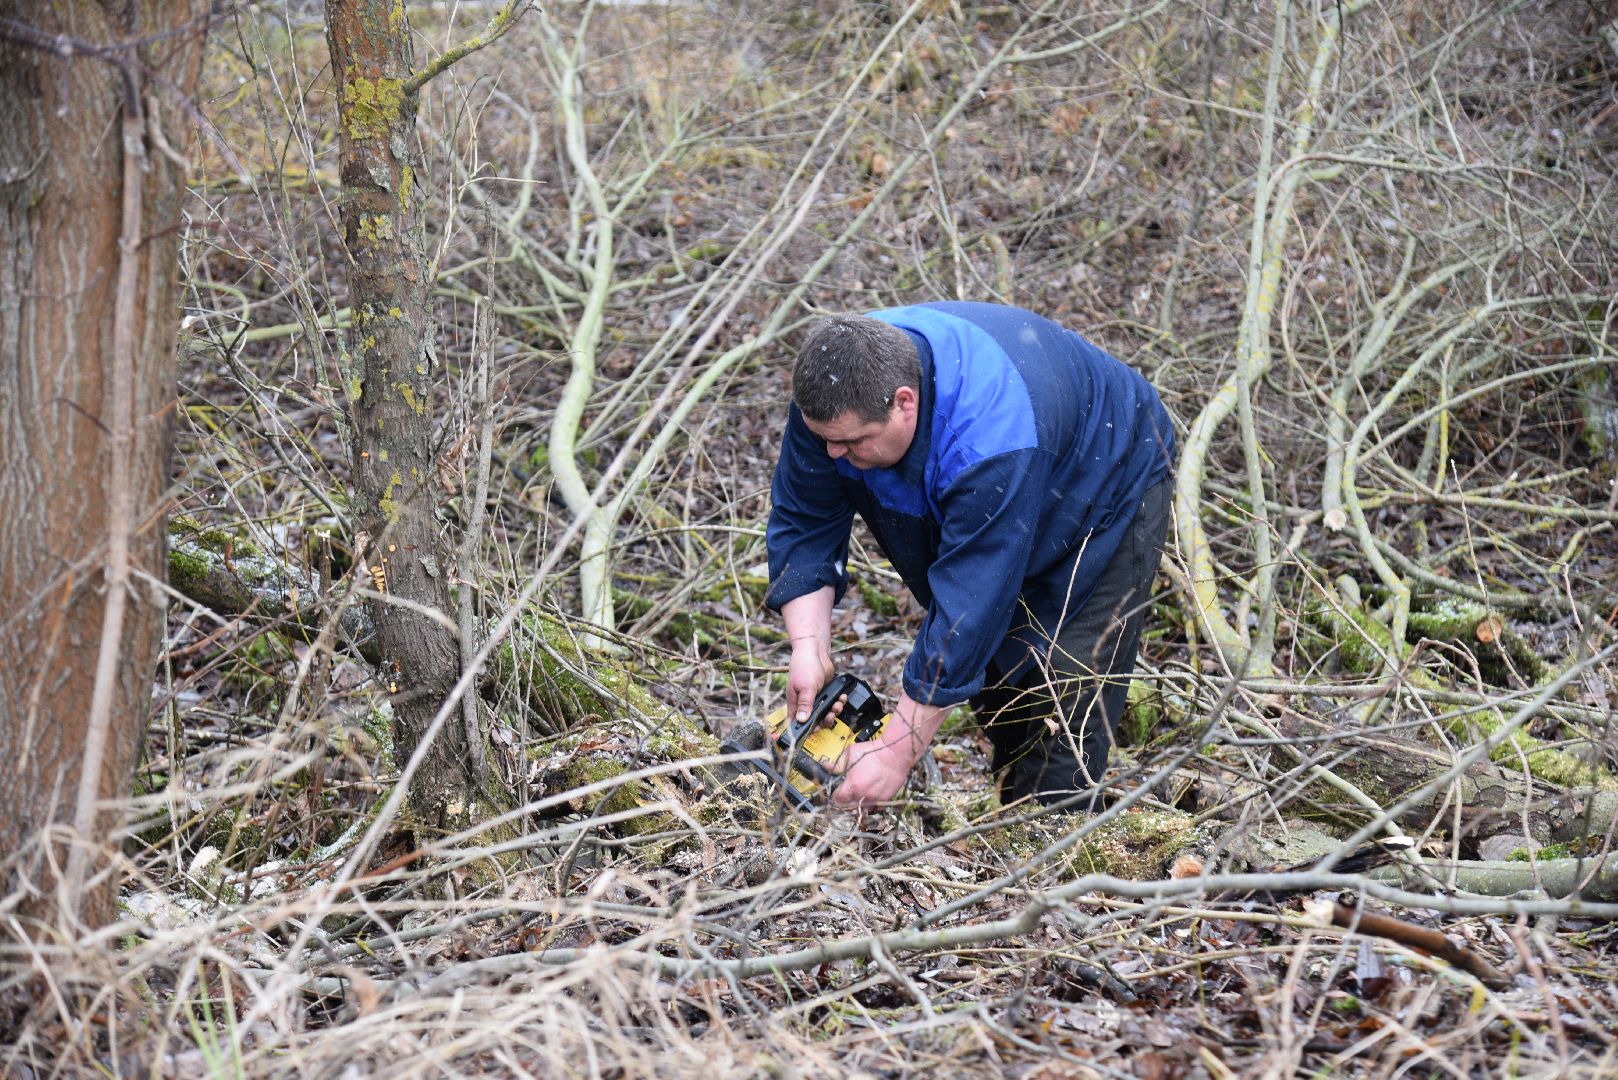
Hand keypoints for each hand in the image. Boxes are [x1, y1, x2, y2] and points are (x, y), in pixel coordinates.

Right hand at [781, 586, 835, 721]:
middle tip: (831, 713)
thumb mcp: (806, 687)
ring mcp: (815, 699)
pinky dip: (838, 702)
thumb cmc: (804, 666)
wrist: (815, 651)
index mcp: (795, 704)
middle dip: (826, 719)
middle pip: (815, 722)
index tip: (816, 731)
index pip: (797, 724)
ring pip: (825, 714)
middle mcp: (804, 704)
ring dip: (834, 711)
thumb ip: (805, 704)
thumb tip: (802, 720)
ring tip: (838, 703)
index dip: (806, 730)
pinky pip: (832, 704)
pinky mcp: (825, 694)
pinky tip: (842, 697)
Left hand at [830, 693, 949, 810]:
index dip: (834, 796)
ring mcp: (875, 799)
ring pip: (861, 811)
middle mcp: (863, 795)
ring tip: (856, 799)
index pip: (837, 799)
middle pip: (847, 808)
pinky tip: (868, 799)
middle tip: (844, 796)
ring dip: (857, 807)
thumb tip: (826, 766)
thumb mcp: (851, 753)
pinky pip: (875, 810)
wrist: (895, 753)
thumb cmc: (874, 752)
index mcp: (852, 785)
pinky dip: (871, 807)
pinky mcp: (885, 800)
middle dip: (844, 803)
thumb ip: (837, 763)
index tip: (835, 793)